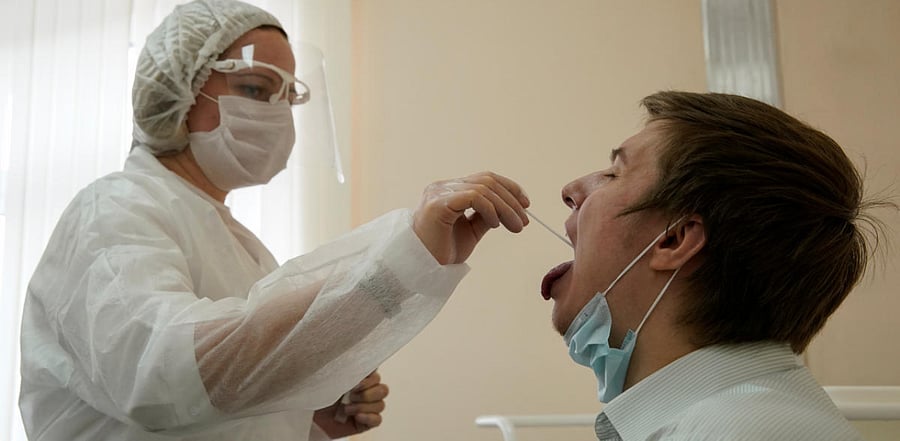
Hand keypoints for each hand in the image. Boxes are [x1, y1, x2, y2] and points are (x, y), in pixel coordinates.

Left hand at [313, 371, 388, 437]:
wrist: (309, 419)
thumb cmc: (316, 398)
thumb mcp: (330, 380)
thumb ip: (346, 371)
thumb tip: (358, 361)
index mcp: (358, 378)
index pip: (375, 373)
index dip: (370, 377)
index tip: (356, 381)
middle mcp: (365, 392)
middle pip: (382, 389)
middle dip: (366, 393)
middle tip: (350, 396)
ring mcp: (366, 408)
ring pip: (380, 404)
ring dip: (363, 406)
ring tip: (346, 409)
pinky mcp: (365, 423)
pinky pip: (377, 420)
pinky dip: (368, 417)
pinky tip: (356, 417)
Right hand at [413, 172, 529, 263]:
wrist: (422, 268)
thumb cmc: (441, 252)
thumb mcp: (471, 232)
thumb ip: (486, 217)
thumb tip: (509, 209)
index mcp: (450, 191)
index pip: (484, 179)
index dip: (509, 188)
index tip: (526, 205)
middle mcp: (443, 187)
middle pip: (487, 180)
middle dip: (511, 199)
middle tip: (524, 221)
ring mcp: (439, 192)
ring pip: (483, 188)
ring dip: (505, 208)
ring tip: (516, 227)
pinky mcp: (438, 203)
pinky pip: (473, 196)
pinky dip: (490, 209)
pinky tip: (495, 224)